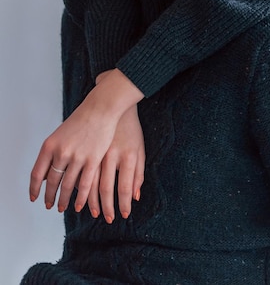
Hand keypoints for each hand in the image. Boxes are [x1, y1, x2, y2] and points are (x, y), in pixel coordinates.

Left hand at [29, 69, 143, 213]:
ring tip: (62, 207)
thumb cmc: (82, 119)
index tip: (34, 197)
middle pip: (52, 182)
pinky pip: (85, 184)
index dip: (35, 188)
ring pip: (67, 186)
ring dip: (64, 200)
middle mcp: (61, 152)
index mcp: (50, 145)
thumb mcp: (61, 133)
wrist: (101, 107)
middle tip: (50, 205)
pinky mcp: (93, 159)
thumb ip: (53, 153)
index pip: (37, 173)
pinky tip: (78, 205)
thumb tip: (46, 174)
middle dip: (50, 197)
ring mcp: (77, 156)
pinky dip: (81, 197)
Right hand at [87, 105, 144, 222]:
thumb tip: (135, 197)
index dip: (123, 203)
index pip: (125, 186)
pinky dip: (76, 186)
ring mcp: (96, 151)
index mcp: (129, 155)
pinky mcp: (84, 149)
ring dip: (87, 200)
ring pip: (88, 182)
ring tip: (88, 212)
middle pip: (106, 187)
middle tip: (107, 219)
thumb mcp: (139, 149)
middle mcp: (112, 155)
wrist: (111, 105)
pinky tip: (76, 196)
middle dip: (106, 207)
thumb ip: (138, 174)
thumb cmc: (129, 129)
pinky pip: (78, 172)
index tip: (122, 216)